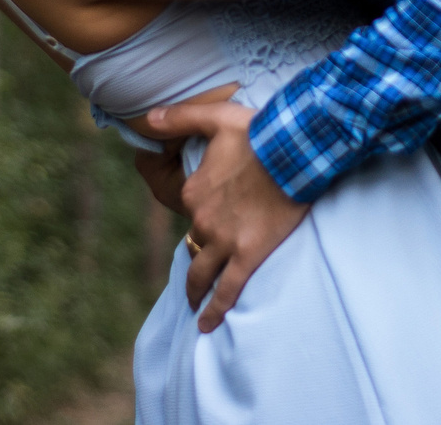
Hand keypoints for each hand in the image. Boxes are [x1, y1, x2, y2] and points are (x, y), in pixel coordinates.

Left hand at [141, 101, 305, 331]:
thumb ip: (179, 118)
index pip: (190, 206)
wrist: (292, 151)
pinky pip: (227, 290)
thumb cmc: (258, 131)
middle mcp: (203, 219)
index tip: (217, 209)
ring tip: (194, 306)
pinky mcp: (248, 255)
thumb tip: (148, 117)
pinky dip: (215, 309)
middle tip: (196, 277)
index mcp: (194, 190)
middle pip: (194, 244)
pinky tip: (207, 324)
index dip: (204, 208)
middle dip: (195, 258)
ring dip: (195, 291)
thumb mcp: (215, 117)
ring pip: (202, 273)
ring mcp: (224, 240)